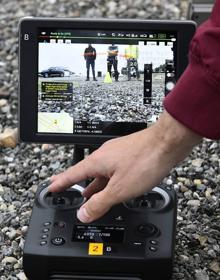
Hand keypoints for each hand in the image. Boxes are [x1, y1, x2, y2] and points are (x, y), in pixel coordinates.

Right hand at [49, 111, 200, 222]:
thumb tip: (84, 214)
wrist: (167, 143)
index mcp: (97, 162)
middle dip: (73, 181)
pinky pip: (111, 169)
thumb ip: (100, 203)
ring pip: (99, 171)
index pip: (71, 174)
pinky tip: (111, 184)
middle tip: (63, 186)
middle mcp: (104, 155)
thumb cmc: (145, 160)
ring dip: (92, 183)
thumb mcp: (120, 189)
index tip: (51, 188)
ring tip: (86, 192)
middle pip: (84, 171)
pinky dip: (106, 179)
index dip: (60, 183)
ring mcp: (117, 154)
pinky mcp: (128, 155)